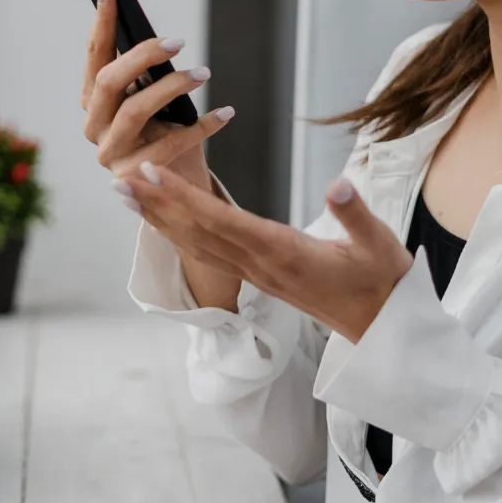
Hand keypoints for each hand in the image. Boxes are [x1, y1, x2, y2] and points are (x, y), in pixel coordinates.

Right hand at [80, 0, 233, 184]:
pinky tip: (225, 112)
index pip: (94, 54)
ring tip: (203, 74)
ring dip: (172, 87)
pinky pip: (170, 144)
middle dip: (143, 56)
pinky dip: (202, 126)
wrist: (174, 186)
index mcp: (92, 100)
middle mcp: (94, 125)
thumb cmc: (163, 133)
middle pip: (109, 81)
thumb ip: (145, 73)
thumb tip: (161, 38)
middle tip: (179, 41)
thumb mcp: (152, 99)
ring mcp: (111, 153)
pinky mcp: (134, 177)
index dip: (101, 21)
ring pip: (135, 111)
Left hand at [117, 163, 414, 342]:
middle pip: (197, 232)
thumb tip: (339, 182)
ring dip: (159, 219)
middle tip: (119, 179)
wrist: (382, 328)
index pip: (221, 221)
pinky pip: (209, 253)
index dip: (183, 197)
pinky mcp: (258, 277)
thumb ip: (356, 213)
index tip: (152, 174)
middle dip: (156, 204)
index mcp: (282, 252)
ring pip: (197, 244)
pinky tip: (162, 220)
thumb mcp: (378, 244)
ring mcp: (256, 274)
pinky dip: (180, 233)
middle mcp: (260, 265)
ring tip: (126, 194)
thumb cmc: (381, 282)